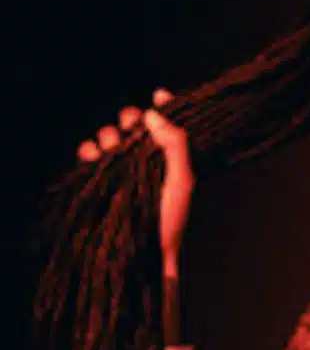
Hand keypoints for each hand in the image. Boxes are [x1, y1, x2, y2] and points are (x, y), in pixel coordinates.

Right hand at [77, 87, 194, 272]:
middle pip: (135, 125)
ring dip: (109, 135)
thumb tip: (154, 113)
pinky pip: (89, 156)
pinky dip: (88, 150)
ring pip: (111, 137)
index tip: (159, 95)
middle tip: (130, 128)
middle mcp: (147, 160)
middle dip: (129, 119)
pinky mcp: (102, 181)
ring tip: (111, 148)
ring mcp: (124, 170)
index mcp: (171, 159)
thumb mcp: (181, 182)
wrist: (145, 254)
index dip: (164, 106)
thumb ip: (176, 145)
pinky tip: (93, 156)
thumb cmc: (169, 222)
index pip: (168, 124)